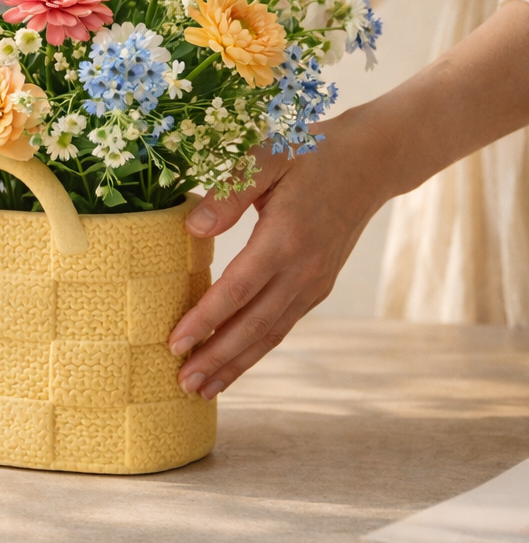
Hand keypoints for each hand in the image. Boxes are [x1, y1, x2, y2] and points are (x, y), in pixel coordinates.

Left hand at [168, 106, 393, 398]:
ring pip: (269, 334)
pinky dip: (256, 350)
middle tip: (181, 384)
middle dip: (216, 358)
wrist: (370, 161)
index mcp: (286, 239)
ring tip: (200, 390)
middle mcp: (303, 270)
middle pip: (253, 326)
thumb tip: (192, 228)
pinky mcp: (317, 286)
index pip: (237, 290)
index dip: (204, 320)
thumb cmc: (309, 152)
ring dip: (235, 364)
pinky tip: (233, 364)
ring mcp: (314, 283)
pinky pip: (281, 325)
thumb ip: (230, 190)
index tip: (173, 343)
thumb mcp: (268, 156)